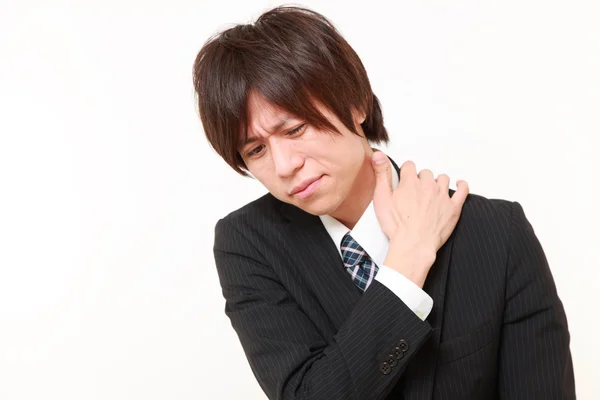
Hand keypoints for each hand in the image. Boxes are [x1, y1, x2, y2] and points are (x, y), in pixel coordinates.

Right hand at [371, 152, 468, 286]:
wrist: (413, 245)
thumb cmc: (397, 227)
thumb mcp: (381, 199)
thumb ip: (381, 175)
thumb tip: (378, 156)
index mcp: (410, 183)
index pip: (410, 166)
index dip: (406, 172)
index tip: (404, 178)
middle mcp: (428, 186)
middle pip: (426, 173)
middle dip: (420, 179)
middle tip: (415, 191)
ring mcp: (442, 196)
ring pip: (442, 179)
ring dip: (437, 182)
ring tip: (431, 190)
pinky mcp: (453, 208)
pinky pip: (463, 191)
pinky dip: (462, 185)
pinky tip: (459, 185)